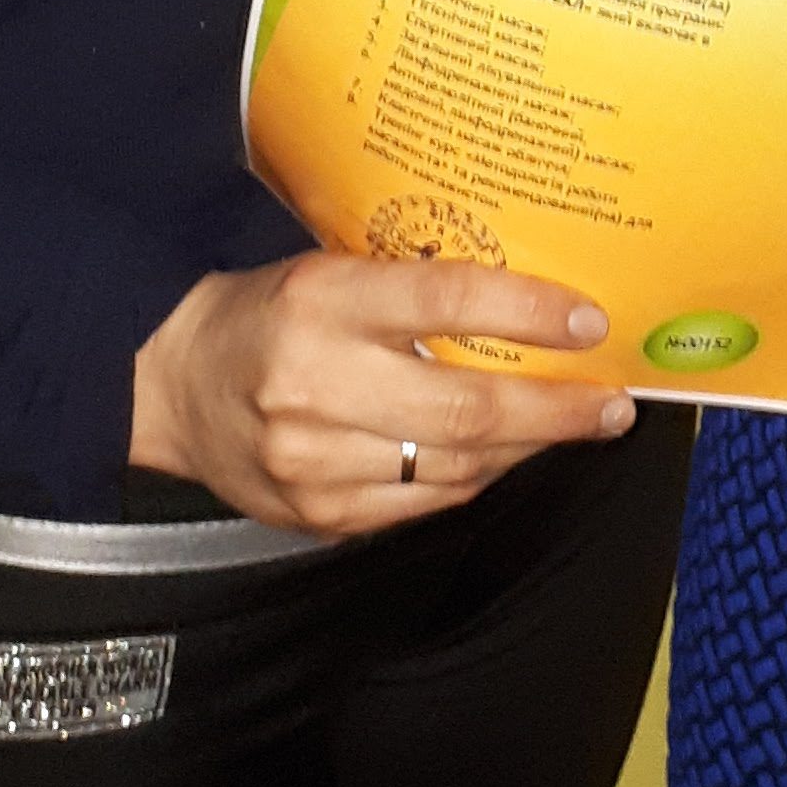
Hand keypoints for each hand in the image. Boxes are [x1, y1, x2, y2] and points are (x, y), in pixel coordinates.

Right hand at [129, 253, 636, 533]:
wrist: (174, 385)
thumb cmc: (269, 314)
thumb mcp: (331, 270)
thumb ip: (413, 289)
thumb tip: (530, 302)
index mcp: (322, 301)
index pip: (446, 300)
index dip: (529, 312)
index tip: (589, 322)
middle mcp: (317, 384)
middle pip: (464, 408)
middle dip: (555, 409)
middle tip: (611, 402)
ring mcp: (316, 462)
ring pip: (454, 465)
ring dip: (527, 448)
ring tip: (574, 426)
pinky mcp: (319, 516)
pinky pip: (423, 502)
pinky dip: (476, 477)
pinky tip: (505, 456)